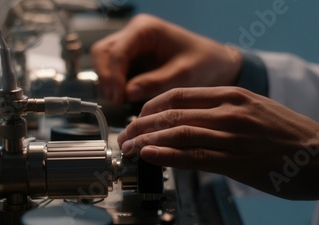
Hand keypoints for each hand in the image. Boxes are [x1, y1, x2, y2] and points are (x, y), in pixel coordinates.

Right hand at [91, 14, 241, 103]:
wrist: (216, 64)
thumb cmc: (204, 62)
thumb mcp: (183, 74)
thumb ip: (155, 83)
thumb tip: (128, 93)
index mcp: (146, 29)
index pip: (117, 52)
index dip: (113, 77)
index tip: (118, 98)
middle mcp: (134, 34)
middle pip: (102, 53)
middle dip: (106, 78)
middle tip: (116, 100)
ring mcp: (132, 46)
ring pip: (104, 61)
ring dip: (108, 82)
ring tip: (120, 101)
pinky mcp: (133, 59)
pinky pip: (114, 70)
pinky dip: (115, 84)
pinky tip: (125, 98)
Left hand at [117, 87, 318, 200]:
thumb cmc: (293, 136)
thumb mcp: (258, 109)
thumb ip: (225, 112)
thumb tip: (193, 122)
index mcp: (233, 95)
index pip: (179, 95)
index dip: (151, 106)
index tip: (139, 117)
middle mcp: (229, 111)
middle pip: (172, 114)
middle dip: (142, 126)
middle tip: (125, 136)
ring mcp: (231, 135)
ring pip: (177, 134)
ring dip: (147, 142)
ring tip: (129, 149)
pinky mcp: (235, 161)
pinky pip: (192, 156)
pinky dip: (166, 156)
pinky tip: (149, 156)